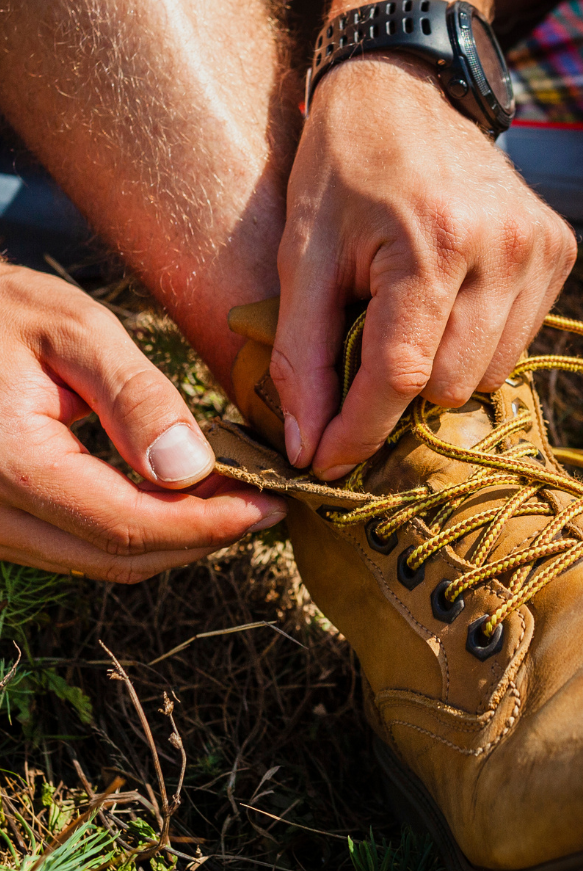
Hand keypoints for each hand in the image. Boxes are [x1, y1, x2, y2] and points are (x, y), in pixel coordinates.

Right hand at [0, 264, 286, 581]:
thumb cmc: (3, 310)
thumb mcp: (77, 330)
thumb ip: (136, 398)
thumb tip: (192, 467)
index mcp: (10, 462)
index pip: (126, 524)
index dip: (206, 525)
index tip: (266, 505)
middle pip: (116, 558)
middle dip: (198, 537)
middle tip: (261, 501)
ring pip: (96, 560)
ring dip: (169, 537)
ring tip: (227, 492)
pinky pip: (74, 545)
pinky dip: (132, 527)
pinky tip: (174, 492)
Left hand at [271, 58, 576, 478]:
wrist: (408, 85)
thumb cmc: (341, 168)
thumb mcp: (302, 255)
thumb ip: (301, 355)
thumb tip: (310, 448)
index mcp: (434, 243)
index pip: (402, 376)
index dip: (359, 431)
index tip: (327, 463)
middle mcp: (503, 248)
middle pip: (450, 389)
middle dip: (400, 389)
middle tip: (366, 343)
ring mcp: (541, 250)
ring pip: (489, 376)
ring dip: (442, 367)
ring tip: (411, 310)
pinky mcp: (561, 250)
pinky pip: (519, 342)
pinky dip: (477, 339)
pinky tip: (450, 293)